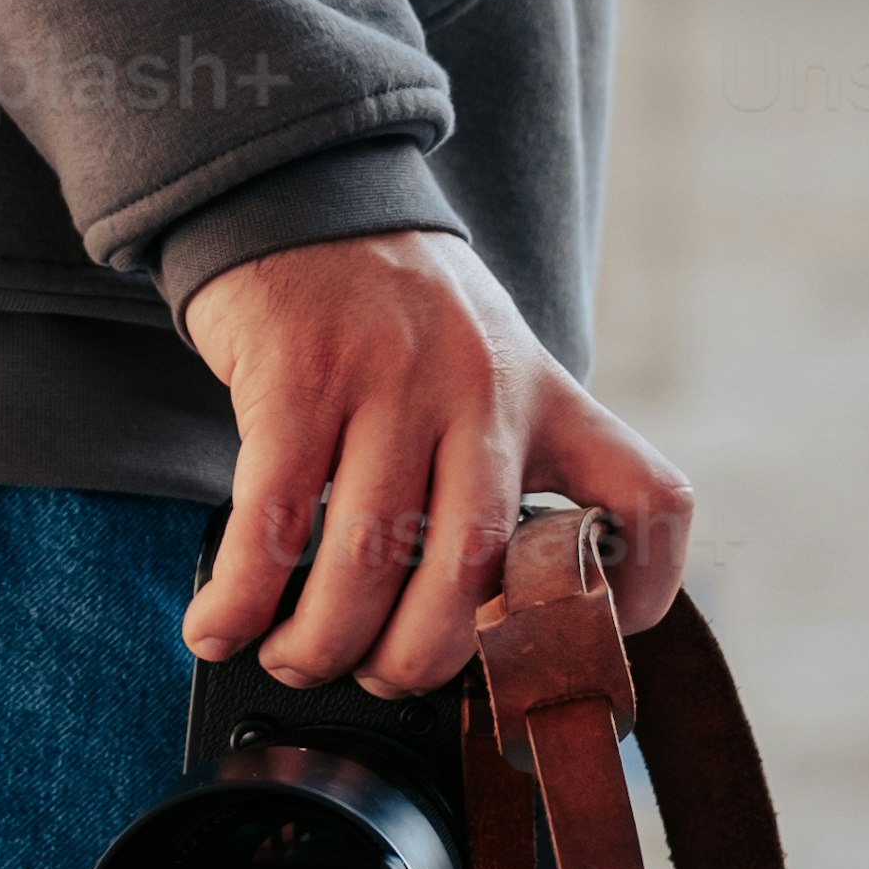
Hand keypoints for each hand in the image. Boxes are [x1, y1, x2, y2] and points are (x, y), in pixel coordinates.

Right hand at [173, 222, 691, 695]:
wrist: (303, 191)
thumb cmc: (393, 310)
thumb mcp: (488, 364)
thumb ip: (501, 461)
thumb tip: (476, 609)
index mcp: (545, 397)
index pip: (649, 496)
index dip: (643, 592)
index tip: (582, 648)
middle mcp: (482, 389)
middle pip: (474, 567)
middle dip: (417, 658)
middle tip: (378, 677)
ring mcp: (392, 378)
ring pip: (369, 556)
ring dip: (321, 640)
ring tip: (293, 659)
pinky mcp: (301, 373)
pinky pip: (273, 516)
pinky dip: (240, 595)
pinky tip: (220, 624)